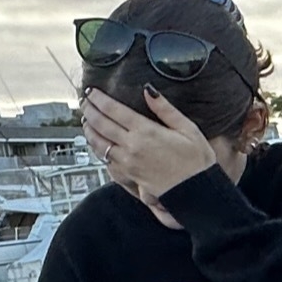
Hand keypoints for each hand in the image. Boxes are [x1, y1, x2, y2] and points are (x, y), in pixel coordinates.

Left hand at [82, 87, 219, 202]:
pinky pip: (104, 158)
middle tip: (84, 102)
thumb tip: (148, 90)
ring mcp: (127, 161)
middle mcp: (132, 146)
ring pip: (98, 142)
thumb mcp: (188, 129)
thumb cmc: (196, 161)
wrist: (197, 192)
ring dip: (89, 129)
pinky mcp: (128, 174)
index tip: (92, 92)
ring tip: (86, 120)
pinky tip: (96, 142)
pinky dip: (96, 147)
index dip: (99, 99)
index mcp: (146, 131)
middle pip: (101, 124)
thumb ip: (165, 109)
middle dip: (89, 110)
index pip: (114, 110)